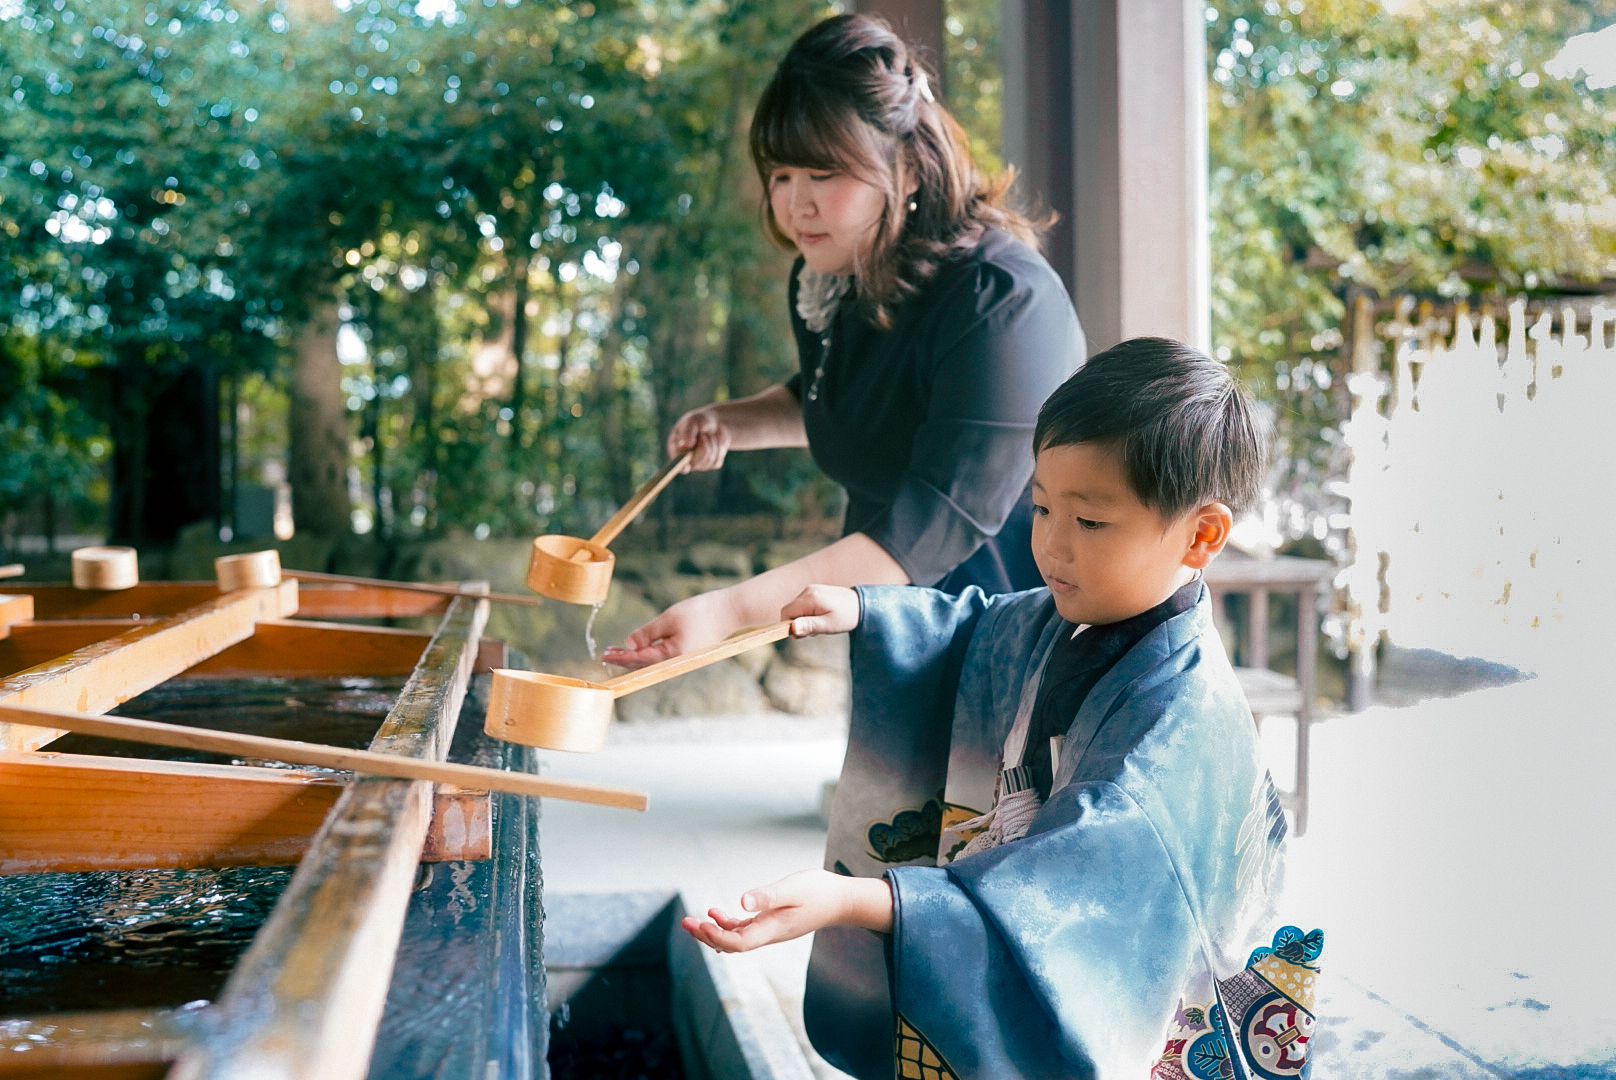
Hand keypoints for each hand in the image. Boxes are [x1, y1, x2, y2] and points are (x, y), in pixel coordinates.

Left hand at [601, 587, 741, 668]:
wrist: (729, 611)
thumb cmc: (700, 612)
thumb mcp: (668, 618)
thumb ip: (646, 633)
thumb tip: (628, 645)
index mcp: (671, 655)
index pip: (638, 659)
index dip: (620, 657)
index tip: (604, 655)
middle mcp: (676, 662)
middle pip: (643, 664)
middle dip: (624, 659)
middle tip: (606, 654)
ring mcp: (682, 659)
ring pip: (652, 661)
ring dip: (634, 656)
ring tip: (618, 651)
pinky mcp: (686, 654)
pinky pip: (662, 656)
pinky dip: (648, 652)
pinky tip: (640, 646)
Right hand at [668, 405, 732, 470]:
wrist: (716, 423)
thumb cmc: (700, 421)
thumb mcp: (692, 421)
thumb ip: (687, 432)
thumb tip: (686, 445)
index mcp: (675, 448)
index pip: (676, 462)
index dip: (680, 466)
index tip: (686, 467)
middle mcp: (685, 459)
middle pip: (696, 461)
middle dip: (703, 446)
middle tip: (703, 435)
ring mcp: (699, 463)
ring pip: (709, 460)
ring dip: (712, 444)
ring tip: (709, 435)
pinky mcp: (712, 464)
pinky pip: (717, 461)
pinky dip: (719, 448)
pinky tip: (715, 441)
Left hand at [680, 869, 893, 952]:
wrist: (842, 900)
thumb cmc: (819, 891)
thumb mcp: (793, 889)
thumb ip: (768, 896)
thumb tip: (742, 901)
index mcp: (773, 929)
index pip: (739, 943)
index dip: (717, 937)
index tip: (701, 923)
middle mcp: (769, 935)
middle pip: (732, 945)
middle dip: (707, 936)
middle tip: (686, 921)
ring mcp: (770, 931)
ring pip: (735, 939)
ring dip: (713, 931)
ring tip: (693, 920)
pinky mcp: (772, 923)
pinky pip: (745, 931)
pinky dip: (728, 924)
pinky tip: (718, 911)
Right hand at [782, 585, 860, 636]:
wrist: (861, 604)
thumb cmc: (846, 617)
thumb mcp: (828, 625)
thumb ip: (810, 626)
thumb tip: (793, 629)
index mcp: (810, 598)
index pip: (786, 612)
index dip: (789, 626)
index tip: (803, 634)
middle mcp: (807, 591)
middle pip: (789, 610)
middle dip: (797, 623)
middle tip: (814, 631)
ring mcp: (810, 589)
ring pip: (795, 608)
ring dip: (803, 619)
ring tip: (820, 623)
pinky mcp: (814, 591)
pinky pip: (802, 604)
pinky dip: (807, 613)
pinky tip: (820, 617)